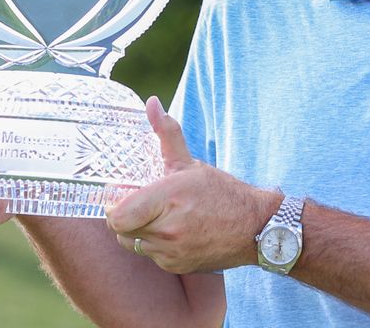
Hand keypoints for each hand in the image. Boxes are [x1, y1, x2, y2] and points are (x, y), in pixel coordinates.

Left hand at [106, 96, 278, 273]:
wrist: (255, 228)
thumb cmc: (222, 192)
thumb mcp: (192, 163)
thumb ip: (167, 133)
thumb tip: (151, 103)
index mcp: (168, 197)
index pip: (117, 216)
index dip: (114, 207)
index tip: (121, 197)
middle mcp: (168, 229)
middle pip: (121, 230)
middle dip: (127, 217)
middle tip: (141, 205)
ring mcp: (172, 252)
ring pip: (135, 244)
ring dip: (141, 232)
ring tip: (161, 217)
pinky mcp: (177, 266)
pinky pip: (152, 256)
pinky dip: (157, 245)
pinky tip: (175, 232)